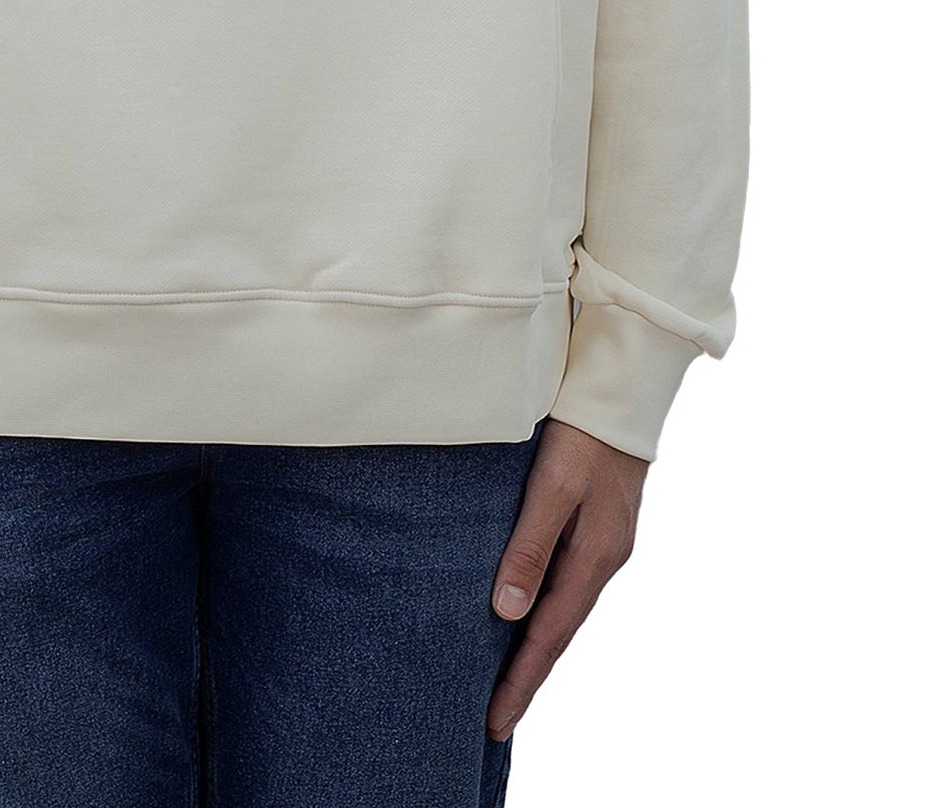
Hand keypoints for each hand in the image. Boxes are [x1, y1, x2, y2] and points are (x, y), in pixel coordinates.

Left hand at [486, 418, 647, 741]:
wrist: (620, 394)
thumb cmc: (581, 434)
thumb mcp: (552, 487)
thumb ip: (530, 546)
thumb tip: (506, 612)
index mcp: (595, 558)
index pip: (550, 636)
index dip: (522, 680)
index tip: (494, 721)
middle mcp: (604, 560)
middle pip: (560, 633)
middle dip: (528, 677)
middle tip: (495, 720)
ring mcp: (604, 546)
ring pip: (564, 610)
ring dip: (536, 648)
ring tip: (505, 681)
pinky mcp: (598, 529)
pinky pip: (567, 585)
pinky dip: (546, 612)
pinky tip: (526, 617)